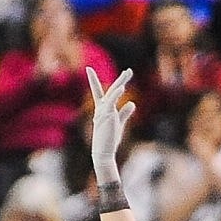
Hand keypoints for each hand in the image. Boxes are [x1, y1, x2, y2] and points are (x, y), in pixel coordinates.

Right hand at [85, 66, 136, 184]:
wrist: (103, 152)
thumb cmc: (110, 139)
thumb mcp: (119, 123)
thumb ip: (125, 113)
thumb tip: (132, 103)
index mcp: (102, 109)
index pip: (98, 92)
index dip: (93, 80)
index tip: (88, 68)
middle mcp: (102, 108)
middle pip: (111, 89)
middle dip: (120, 79)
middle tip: (129, 70)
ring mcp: (103, 111)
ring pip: (112, 93)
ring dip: (121, 83)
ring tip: (128, 73)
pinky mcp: (107, 116)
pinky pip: (111, 102)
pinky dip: (116, 94)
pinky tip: (123, 88)